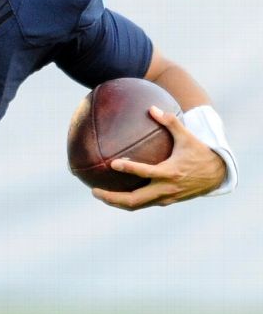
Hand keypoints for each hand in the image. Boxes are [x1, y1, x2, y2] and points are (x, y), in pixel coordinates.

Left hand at [92, 106, 226, 209]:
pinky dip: (129, 202)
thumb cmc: (200, 153)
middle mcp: (166, 188)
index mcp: (170, 172)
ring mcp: (166, 198)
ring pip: (137, 205)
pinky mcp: (167, 202)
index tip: (112, 163)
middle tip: (94, 191)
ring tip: (99, 194)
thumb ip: (169, 121)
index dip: (129, 168)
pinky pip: (144, 204)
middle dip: (113, 198)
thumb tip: (151, 107)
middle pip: (135, 199)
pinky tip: (114, 195)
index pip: (146, 172)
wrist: (218, 175)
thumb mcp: (187, 136)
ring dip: (117, 202)